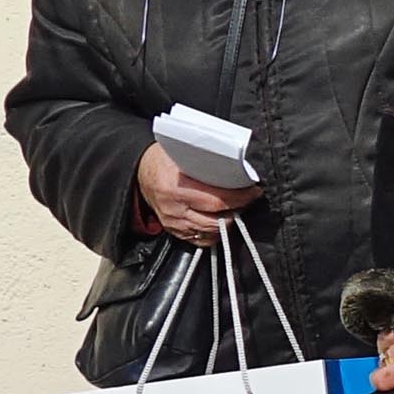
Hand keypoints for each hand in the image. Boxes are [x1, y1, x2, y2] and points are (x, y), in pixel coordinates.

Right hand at [134, 142, 259, 246]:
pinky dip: (214, 233)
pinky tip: (220, 221)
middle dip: (237, 211)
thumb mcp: (182, 155)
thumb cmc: (163, 159)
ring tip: (235, 208)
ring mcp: (172, 222)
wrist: (139, 170)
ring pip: (210, 232)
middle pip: (216, 220)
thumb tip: (235, 166)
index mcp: (176, 188)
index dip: (240, 198)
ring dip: (227, 222)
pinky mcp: (173, 230)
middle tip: (247, 200)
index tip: (254, 192)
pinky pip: (199, 239)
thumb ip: (207, 164)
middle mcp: (173, 209)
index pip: (217, 200)